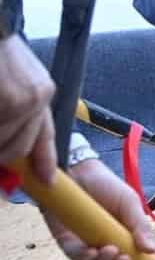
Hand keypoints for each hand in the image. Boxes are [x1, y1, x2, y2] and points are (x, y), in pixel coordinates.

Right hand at [0, 36, 56, 185]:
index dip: (43, 161)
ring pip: (3, 143)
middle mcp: (38, 98)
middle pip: (18, 149)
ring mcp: (24, 101)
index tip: (45, 181)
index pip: (45, 135)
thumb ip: (14, 112)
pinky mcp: (11, 101)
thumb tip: (9, 151)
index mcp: (40, 92)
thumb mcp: (13, 77)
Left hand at [42, 158, 154, 259]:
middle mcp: (107, 252)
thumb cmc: (108, 188)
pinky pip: (75, 257)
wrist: (80, 172)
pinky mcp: (68, 242)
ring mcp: (87, 249)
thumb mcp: (131, 204)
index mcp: (127, 245)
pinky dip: (84, 256)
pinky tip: (90, 249)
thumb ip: (141, 227)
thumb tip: (152, 250)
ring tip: (109, 249)